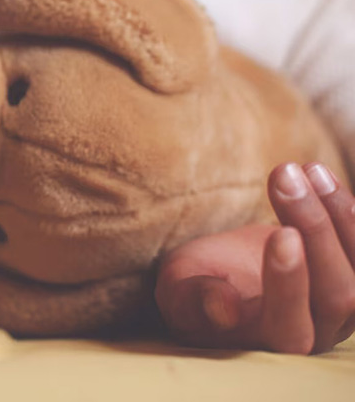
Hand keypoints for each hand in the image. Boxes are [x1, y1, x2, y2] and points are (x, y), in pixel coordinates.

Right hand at [155, 162, 354, 353]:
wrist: (225, 273)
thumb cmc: (194, 284)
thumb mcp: (178, 290)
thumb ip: (195, 302)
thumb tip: (223, 308)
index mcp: (265, 343)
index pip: (291, 328)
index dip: (291, 284)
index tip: (282, 234)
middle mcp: (316, 335)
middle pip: (337, 294)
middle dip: (316, 230)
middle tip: (285, 177)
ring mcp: (343, 310)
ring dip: (338, 215)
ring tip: (307, 170)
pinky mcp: (352, 278)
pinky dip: (349, 212)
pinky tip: (320, 176)